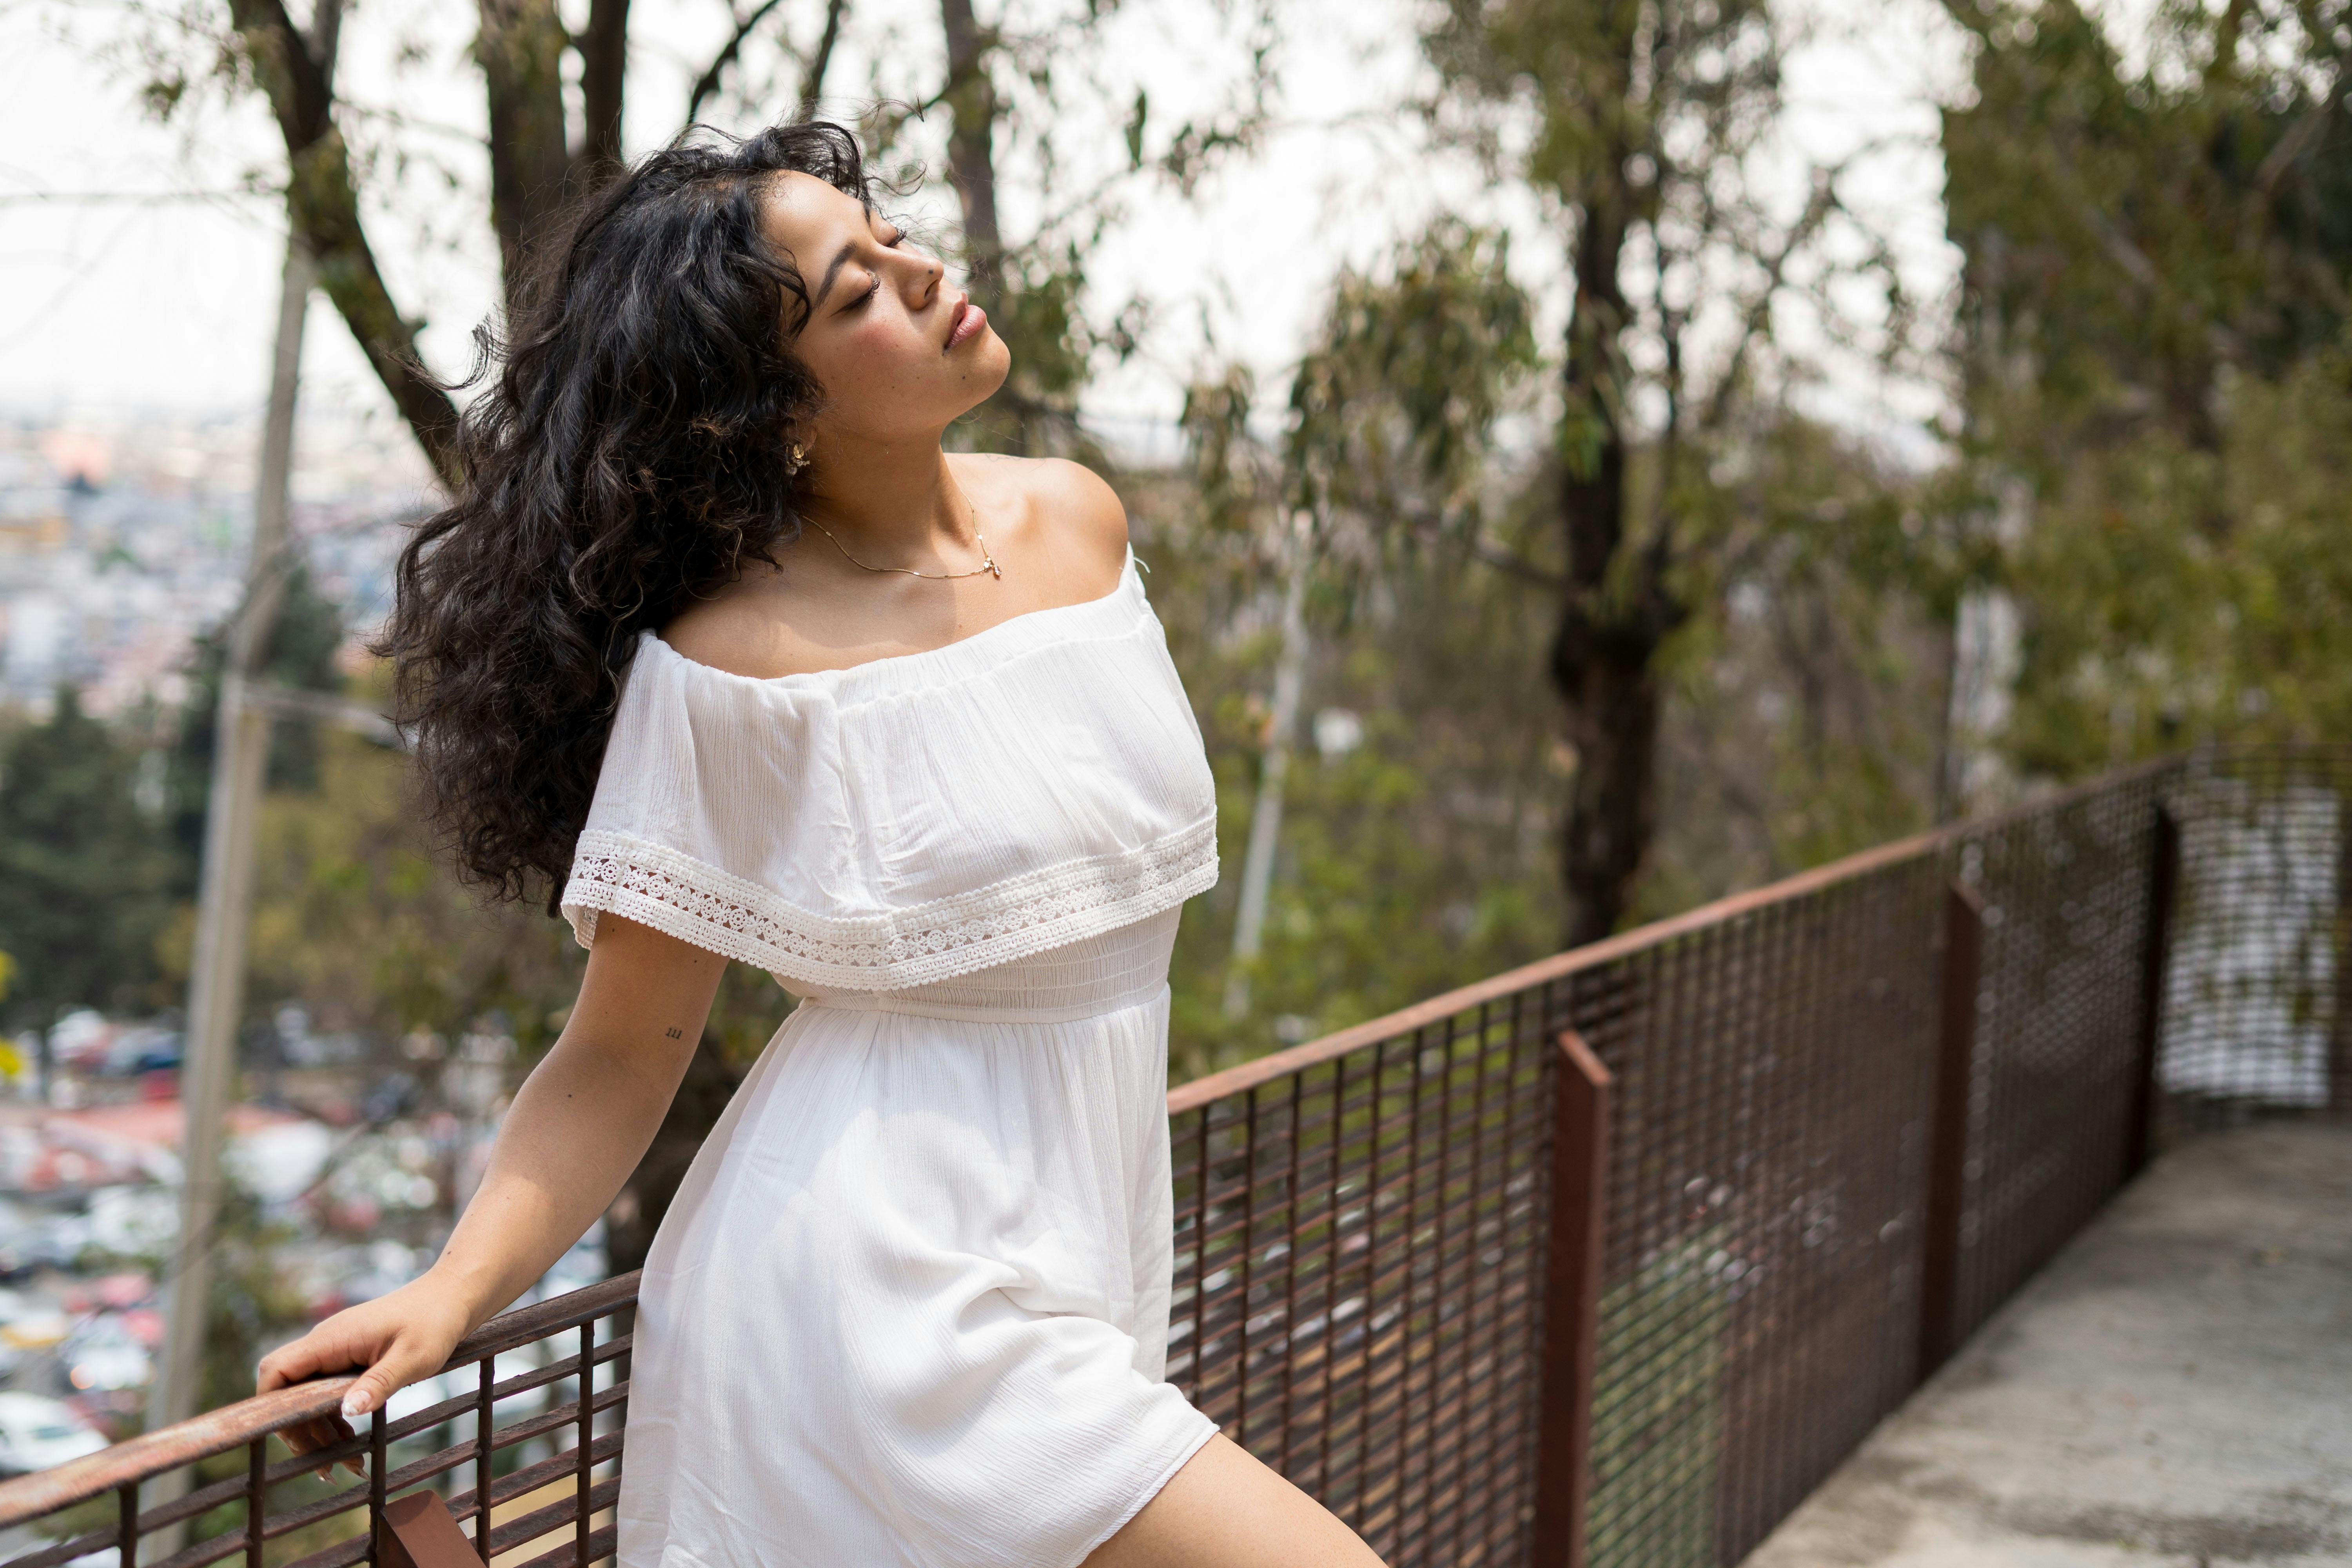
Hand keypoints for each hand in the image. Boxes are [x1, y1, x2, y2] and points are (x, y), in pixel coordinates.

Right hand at [257, 1272, 476, 1480]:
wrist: (452, 1298)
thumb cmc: (435, 1322)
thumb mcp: (413, 1357)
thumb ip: (380, 1382)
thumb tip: (348, 1411)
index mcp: (332, 1339)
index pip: (277, 1371)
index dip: (272, 1407)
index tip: (293, 1440)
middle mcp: (326, 1343)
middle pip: (288, 1391)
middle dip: (300, 1432)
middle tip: (326, 1467)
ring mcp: (335, 1350)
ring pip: (307, 1395)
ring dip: (319, 1430)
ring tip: (346, 1463)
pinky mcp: (348, 1357)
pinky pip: (326, 1391)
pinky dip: (333, 1417)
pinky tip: (349, 1440)